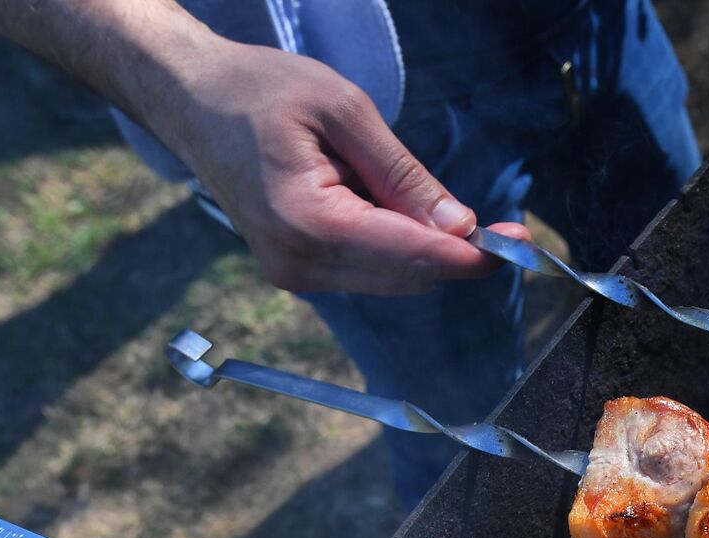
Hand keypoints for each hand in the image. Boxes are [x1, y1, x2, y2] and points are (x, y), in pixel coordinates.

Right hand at [149, 38, 527, 293]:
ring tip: (419, 195)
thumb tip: (459, 225)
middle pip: (408, 275)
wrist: (188, 99)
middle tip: (504, 226)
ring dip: (427, 248)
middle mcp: (299, 262)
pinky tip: (390, 206)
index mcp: (309, 222)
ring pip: (392, 278)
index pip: (412, 255)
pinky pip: (368, 269)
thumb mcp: (343, 110)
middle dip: (459, 254)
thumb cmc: (261, 89)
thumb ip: (403, 174)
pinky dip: (397, 245)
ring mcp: (294, 273)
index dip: (473, 254)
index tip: (520, 244)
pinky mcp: (296, 270)